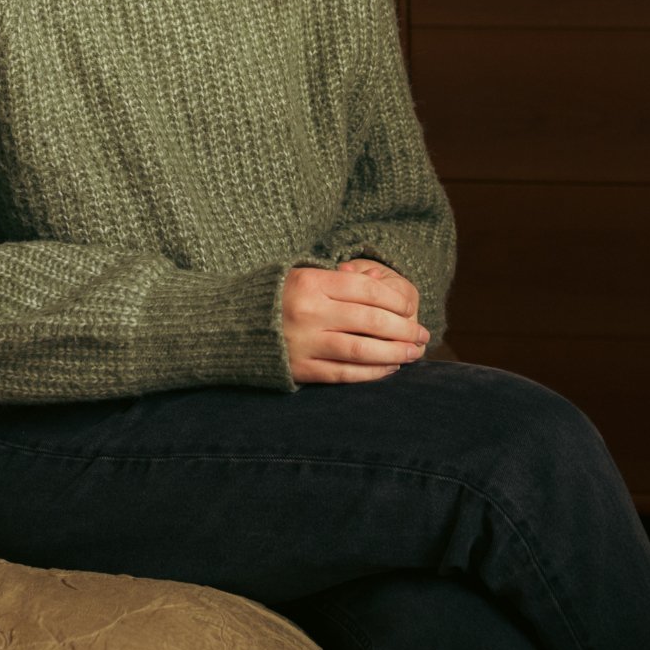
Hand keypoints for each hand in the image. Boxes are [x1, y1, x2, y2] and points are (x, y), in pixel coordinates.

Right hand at [281, 260, 428, 384]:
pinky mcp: (300, 369)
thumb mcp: (300, 275)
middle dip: (404, 329)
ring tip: (414, 353)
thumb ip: (338, 280)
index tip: (412, 308)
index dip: (397, 301)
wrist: (226, 325)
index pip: (367, 290)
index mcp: (310, 283)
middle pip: (371, 321)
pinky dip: (371, 373)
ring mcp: (304, 343)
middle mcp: (308, 312)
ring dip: (395, 353)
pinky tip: (389, 369)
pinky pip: (344, 373)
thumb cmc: (272, 296)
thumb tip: (381, 287)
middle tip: (423, 334)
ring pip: (362, 350)